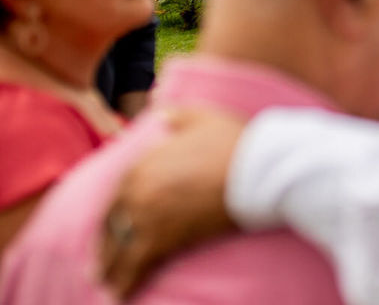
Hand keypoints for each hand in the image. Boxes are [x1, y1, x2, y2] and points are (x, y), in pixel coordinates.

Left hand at [99, 108, 245, 298]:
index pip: (116, 196)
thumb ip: (175, 115)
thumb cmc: (234, 142)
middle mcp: (137, 192)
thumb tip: (160, 112)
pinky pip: (137, 266)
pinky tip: (120, 295)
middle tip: (101, 264)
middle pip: (112, 225)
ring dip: (110, 270)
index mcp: (142, 164)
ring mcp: (148, 217)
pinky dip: (126, 283)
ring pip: (119, 250)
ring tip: (107, 285)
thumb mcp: (202, 117)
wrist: (258, 168)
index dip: (111, 215)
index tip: (111, 227)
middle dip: (105, 247)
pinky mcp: (166, 240)